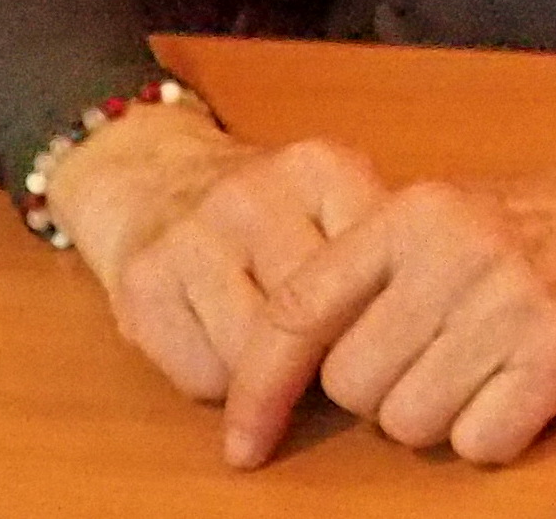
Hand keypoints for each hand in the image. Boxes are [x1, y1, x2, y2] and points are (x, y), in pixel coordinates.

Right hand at [43, 106, 388, 411]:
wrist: (153, 179)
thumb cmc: (268, 212)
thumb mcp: (336, 202)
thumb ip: (380, 253)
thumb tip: (414, 342)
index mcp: (321, 170)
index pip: (375, 273)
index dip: (383, 321)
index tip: (385, 341)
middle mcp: (253, 195)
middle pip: (313, 319)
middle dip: (325, 354)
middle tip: (321, 351)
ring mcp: (192, 236)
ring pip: (257, 356)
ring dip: (269, 378)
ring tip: (268, 345)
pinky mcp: (141, 284)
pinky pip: (203, 376)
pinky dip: (220, 385)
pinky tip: (218, 346)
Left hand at [217, 125, 555, 468]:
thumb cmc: (555, 220)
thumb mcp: (454, 210)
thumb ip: (376, 269)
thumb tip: (293, 364)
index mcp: (415, 213)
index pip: (298, 312)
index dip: (258, 388)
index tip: (244, 442)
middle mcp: (456, 255)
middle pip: (355, 386)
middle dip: (384, 393)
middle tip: (436, 358)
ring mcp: (510, 308)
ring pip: (411, 424)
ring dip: (441, 415)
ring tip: (487, 366)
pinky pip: (479, 443)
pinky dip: (495, 432)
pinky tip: (523, 388)